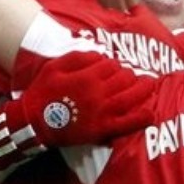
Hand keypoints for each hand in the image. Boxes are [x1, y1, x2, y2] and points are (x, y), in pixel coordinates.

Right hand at [10, 52, 154, 145]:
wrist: (33, 122)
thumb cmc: (43, 92)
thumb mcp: (55, 66)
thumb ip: (78, 57)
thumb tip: (100, 54)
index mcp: (87, 76)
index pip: (112, 65)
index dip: (115, 64)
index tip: (113, 68)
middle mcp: (98, 93)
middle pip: (125, 78)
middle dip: (130, 75)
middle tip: (130, 76)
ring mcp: (103, 112)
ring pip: (131, 97)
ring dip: (143, 89)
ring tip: (149, 85)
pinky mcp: (103, 129)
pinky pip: (128, 123)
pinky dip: (141, 118)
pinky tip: (150, 113)